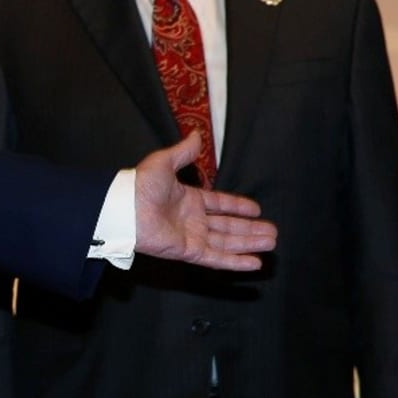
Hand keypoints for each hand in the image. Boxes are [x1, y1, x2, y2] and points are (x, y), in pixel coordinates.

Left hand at [133, 133, 276, 270]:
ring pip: (227, 242)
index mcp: (188, 199)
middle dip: (250, 230)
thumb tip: (197, 135)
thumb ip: (183, 152)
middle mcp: (192, 219)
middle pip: (228, 226)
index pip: (219, 204)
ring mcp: (190, 236)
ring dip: (249, 243)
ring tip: (272, 244)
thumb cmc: (140, 185)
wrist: (123, 208)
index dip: (237, 207)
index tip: (257, 209)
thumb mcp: (164, 162)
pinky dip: (235, 261)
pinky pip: (216, 258)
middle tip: (273, 232)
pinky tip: (255, 262)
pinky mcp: (187, 251)